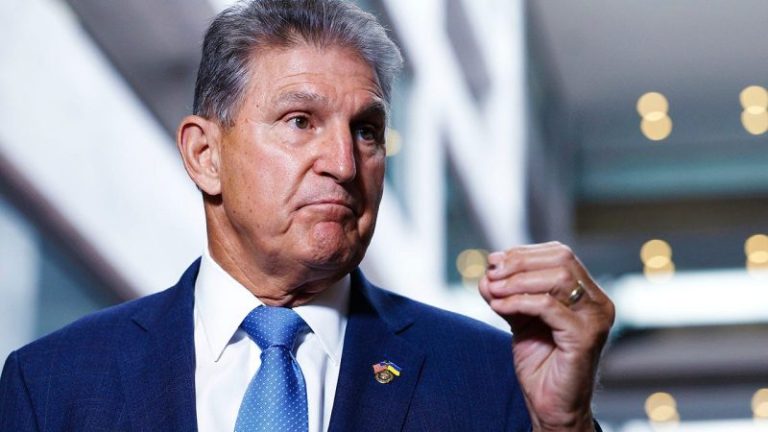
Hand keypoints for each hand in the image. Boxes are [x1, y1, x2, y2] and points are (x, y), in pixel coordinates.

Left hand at [478, 242, 614, 431]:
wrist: (551, 405)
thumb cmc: (540, 362)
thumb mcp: (520, 319)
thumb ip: (507, 294)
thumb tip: (487, 273)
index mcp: (587, 293)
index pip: (559, 254)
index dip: (524, 253)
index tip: (494, 261)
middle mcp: (598, 302)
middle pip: (561, 259)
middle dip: (520, 262)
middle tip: (492, 273)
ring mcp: (595, 318)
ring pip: (558, 278)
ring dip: (518, 280)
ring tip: (493, 290)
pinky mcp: (585, 337)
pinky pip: (549, 307)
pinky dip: (519, 301)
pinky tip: (499, 307)